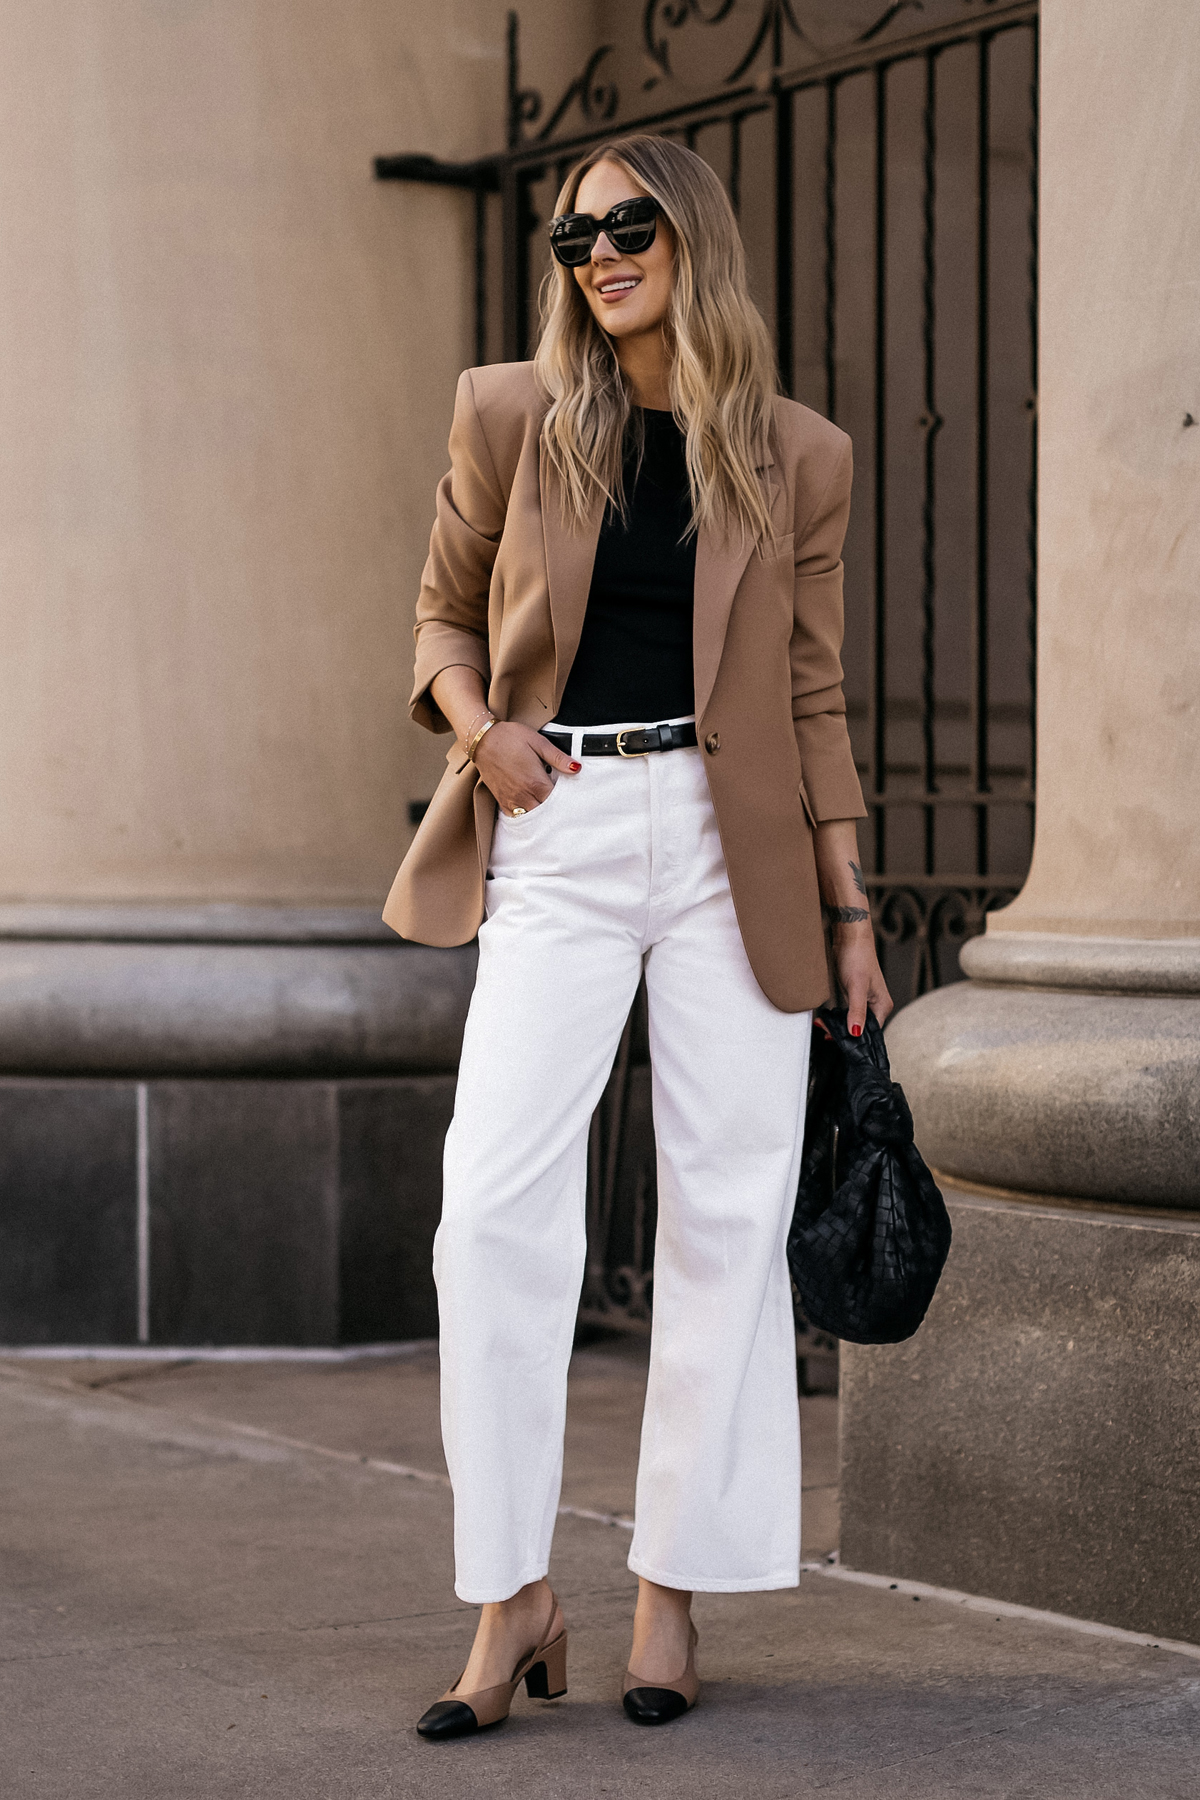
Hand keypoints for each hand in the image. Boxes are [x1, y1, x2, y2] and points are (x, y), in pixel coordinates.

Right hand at [474, 722, 579, 815]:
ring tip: (547, 806)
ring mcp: (511, 800)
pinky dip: (525, 815)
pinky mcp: (501, 800)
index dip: (566, 800)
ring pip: (531, 818)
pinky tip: (531, 807)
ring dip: (540, 814)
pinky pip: (516, 817)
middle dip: (554, 810)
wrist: (483, 739)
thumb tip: (576, 768)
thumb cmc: (510, 738)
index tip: (571, 796)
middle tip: (561, 803)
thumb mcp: (538, 742)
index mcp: (535, 782)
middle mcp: (523, 795)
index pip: (557, 802)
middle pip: (545, 814)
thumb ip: (558, 758)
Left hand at [831, 921, 892, 1036]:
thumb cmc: (857, 957)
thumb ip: (857, 1010)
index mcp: (882, 1006)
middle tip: (825, 1033)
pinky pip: (848, 1013)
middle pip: (861, 1029)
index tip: (836, 1040)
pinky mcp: (855, 995)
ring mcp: (866, 1001)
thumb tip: (856, 1033)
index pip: (870, 1033)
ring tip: (824, 1026)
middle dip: (844, 1033)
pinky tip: (828, 1019)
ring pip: (853, 1022)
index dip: (854, 1040)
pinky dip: (838, 1018)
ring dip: (839, 1027)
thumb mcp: (856, 986)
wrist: (850, 937)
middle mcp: (876, 1005)